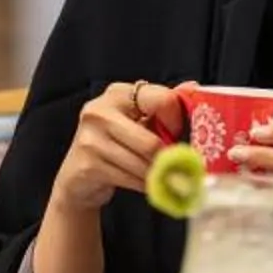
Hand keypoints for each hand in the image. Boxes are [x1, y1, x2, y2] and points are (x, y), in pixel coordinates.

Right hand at [48, 80, 189, 214]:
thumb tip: (194, 87)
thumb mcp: (138, 119)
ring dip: (158, 175)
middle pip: (152, 143)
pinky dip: (145, 186)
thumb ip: (163, 104)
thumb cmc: (114, 143)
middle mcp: (100, 111)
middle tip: (176, 166)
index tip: (175, 134)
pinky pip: (132, 180)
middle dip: (168, 159)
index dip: (176, 122)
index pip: (162, 100)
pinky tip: (144, 183)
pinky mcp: (88, 165)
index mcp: (117, 94)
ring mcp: (91, 139)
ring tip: (161, 176)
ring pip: (143, 165)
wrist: (78, 177)